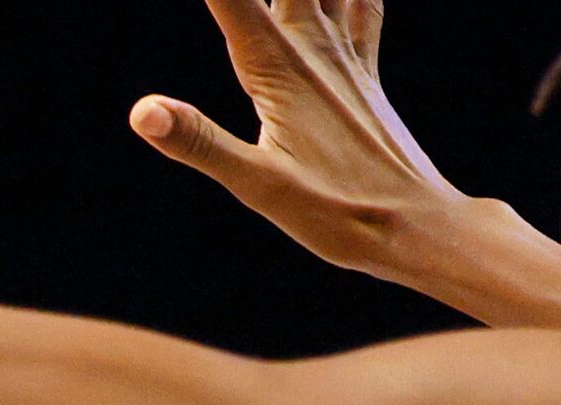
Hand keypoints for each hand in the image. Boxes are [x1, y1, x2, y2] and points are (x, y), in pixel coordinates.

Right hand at [132, 0, 560, 327]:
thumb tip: (143, 111)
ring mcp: (345, 60)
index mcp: (280, 70)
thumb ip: (199, 143)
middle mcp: (314, 50)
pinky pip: (362, 9)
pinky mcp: (365, 77)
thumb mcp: (258, 185)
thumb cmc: (339, 214)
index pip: (231, 1)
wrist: (418, 227)